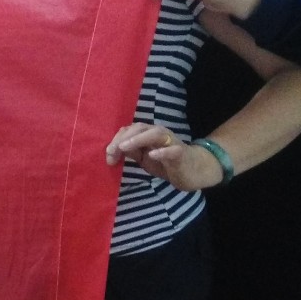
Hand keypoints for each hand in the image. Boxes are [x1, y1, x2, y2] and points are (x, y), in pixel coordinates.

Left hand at [105, 123, 224, 191]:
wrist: (193, 171)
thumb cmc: (166, 162)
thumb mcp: (143, 157)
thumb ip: (130, 151)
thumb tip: (112, 150)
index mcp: (148, 134)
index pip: (130, 130)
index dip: (116, 140)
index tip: (108, 155)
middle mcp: (159, 134)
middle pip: (140, 128)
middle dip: (123, 138)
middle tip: (111, 152)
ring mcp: (171, 142)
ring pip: (155, 133)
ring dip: (138, 139)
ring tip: (124, 147)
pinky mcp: (181, 154)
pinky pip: (173, 150)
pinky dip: (162, 152)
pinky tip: (152, 155)